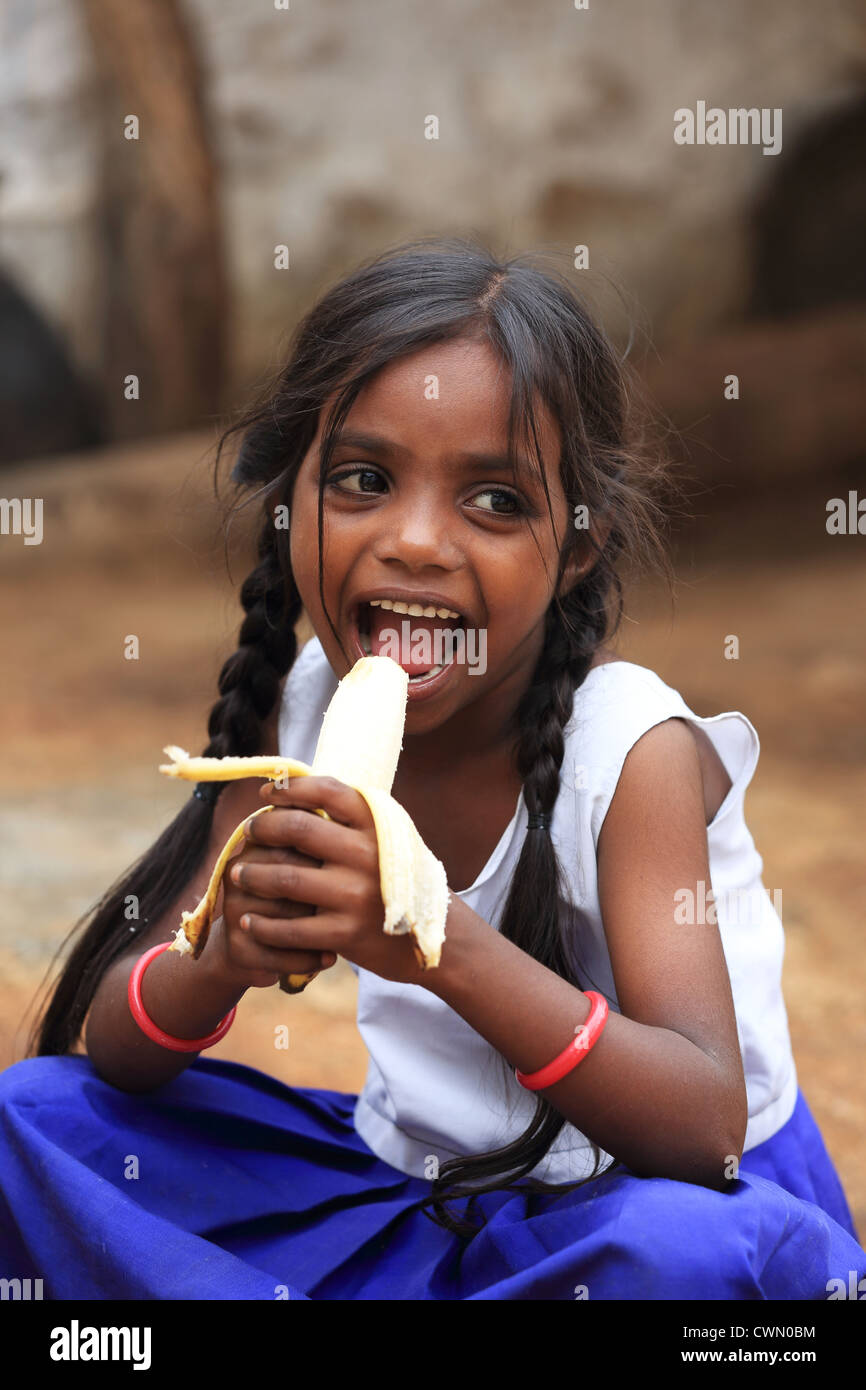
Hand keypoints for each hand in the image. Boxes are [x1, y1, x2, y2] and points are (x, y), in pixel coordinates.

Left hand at [233, 776, 426, 985]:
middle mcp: (367, 855)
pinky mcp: (345, 933)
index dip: (291, 788)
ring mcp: (355, 895)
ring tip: (239, 874)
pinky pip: (290, 927)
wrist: (434, 941)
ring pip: (286, 878)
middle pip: (298, 829)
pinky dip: (263, 926)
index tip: (267, 794)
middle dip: (263, 829)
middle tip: (248, 833)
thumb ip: (354, 822)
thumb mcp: (391, 842)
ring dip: (253, 875)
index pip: (328, 791)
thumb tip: (299, 793)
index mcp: (379, 826)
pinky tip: (248, 922)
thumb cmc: (400, 884)